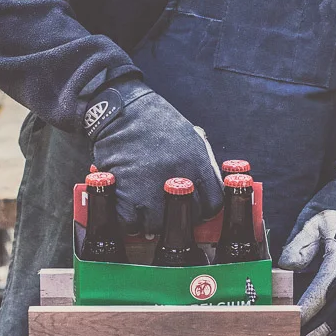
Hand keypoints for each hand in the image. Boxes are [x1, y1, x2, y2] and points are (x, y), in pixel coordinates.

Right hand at [85, 79, 222, 230]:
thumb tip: (207, 191)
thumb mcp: (191, 138)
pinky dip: (127, 223)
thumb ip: (201, 166)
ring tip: (145, 214)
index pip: (212, 204)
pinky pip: (128, 223)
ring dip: (151, 224)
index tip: (195, 210)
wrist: (122, 109)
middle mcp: (176, 178)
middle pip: (186, 219)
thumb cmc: (156, 122)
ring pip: (157, 226)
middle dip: (179, 219)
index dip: (204, 211)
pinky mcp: (124, 192)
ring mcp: (149, 187)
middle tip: (169, 214)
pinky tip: (127, 212)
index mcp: (197, 164)